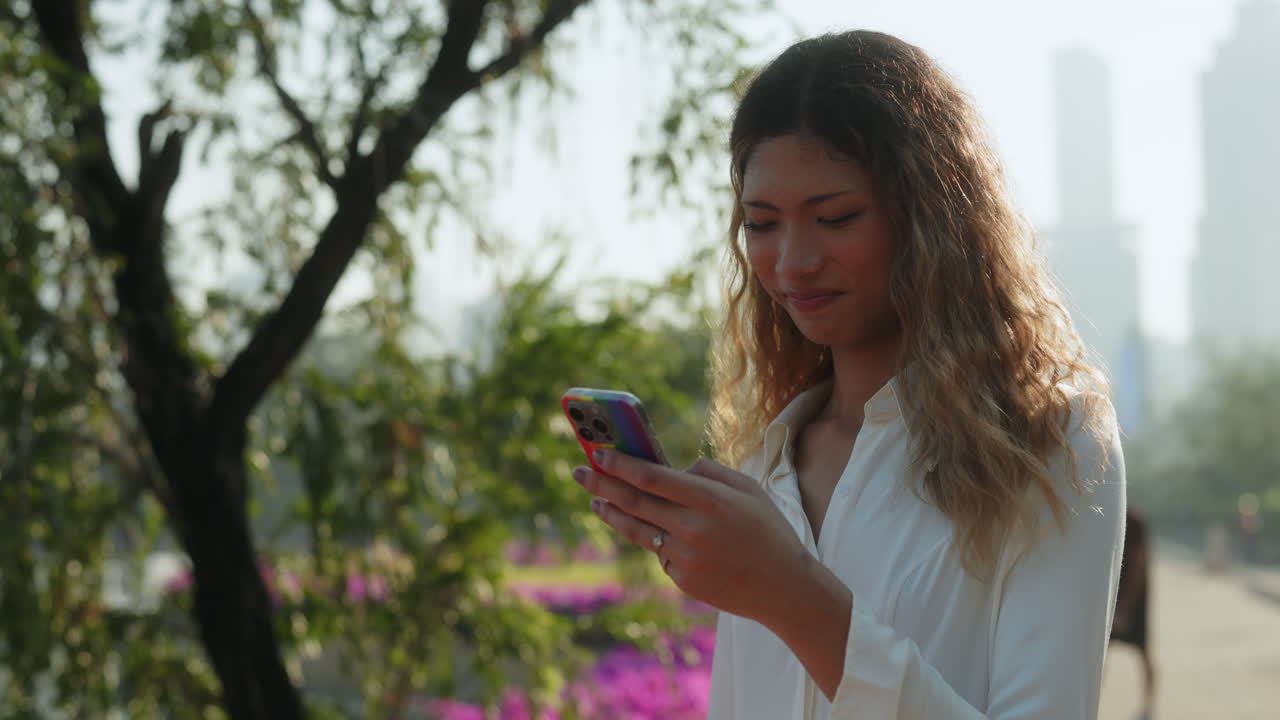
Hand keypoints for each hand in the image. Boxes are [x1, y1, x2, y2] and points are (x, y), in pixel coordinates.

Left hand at [573, 449, 812, 624]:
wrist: (785, 588)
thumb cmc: (768, 531)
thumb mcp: (748, 489)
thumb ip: (710, 472)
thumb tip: (675, 467)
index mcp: (710, 499)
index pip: (652, 478)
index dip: (621, 464)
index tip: (599, 453)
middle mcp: (692, 528)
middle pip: (634, 503)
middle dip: (602, 485)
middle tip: (580, 472)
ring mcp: (685, 557)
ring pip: (638, 531)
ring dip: (612, 513)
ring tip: (596, 502)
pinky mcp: (683, 580)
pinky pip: (661, 554)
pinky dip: (658, 542)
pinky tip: (666, 537)